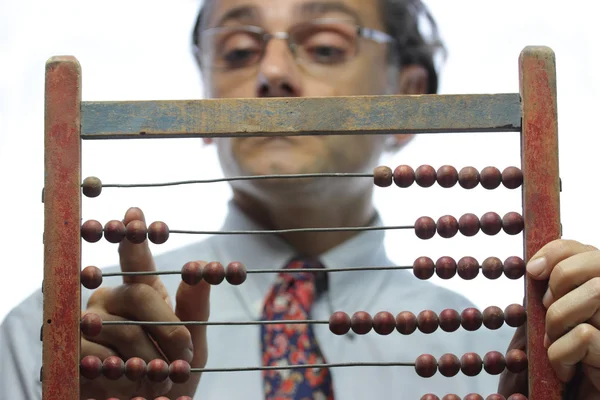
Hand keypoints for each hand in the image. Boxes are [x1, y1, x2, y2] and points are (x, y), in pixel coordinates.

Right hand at [81, 208, 210, 398]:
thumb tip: (205, 267)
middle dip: (169, 327)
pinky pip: (102, 355)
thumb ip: (197, 308)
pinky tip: (131, 381)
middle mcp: (110, 300)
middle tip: (187, 353)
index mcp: (140, 292)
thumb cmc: (171, 373)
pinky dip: (126, 373)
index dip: (136, 238)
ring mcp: (89, 323)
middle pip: (139, 295)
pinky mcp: (73, 351)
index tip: (135, 213)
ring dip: (152, 358)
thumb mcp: (194, 344)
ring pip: (125, 329)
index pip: (136, 259)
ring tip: (164, 377)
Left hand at [499, 239, 599, 398]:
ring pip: (595, 293)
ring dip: (558, 322)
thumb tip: (535, 264)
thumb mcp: (546, 321)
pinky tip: (565, 370)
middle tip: (547, 310)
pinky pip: (586, 334)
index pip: (588, 249)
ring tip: (555, 344)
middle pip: (596, 263)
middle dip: (560, 284)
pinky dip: (562, 353)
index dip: (557, 252)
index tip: (532, 271)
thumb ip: (548, 292)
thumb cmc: (555, 364)